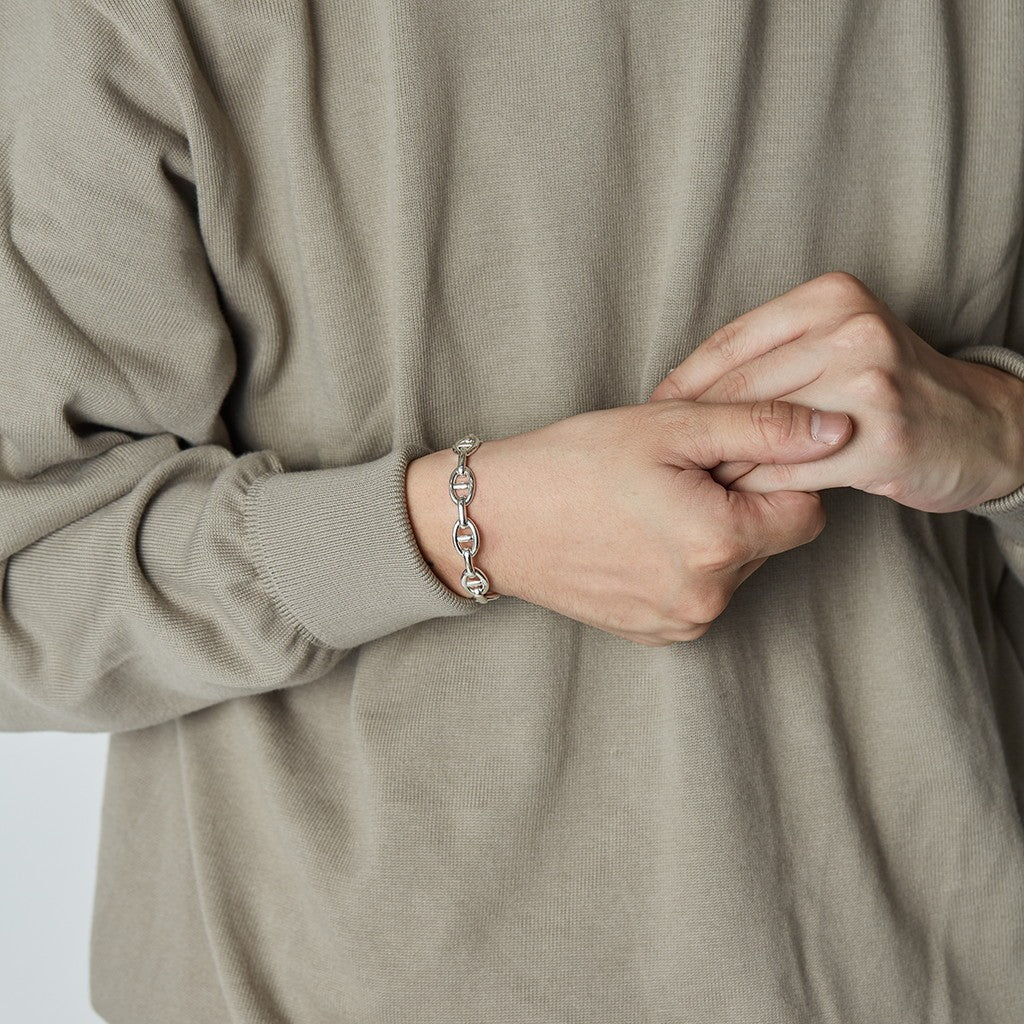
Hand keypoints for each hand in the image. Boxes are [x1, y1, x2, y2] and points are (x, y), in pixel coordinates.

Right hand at [406, 398, 851, 644]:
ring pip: (735, 568)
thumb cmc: (572, 463)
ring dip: (713, 534)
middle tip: (676, 474)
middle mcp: (708, 598)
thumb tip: (840, 429)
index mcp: (720, 544)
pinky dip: (683, 563)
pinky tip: (637, 536)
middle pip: (769, 540)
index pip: (805, 509)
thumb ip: (762, 426)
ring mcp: (679, 623)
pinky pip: (699, 594)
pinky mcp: (654, 633)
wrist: (492, 521)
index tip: (722, 456)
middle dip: (742, 502)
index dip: (774, 473)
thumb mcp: (669, 426)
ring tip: (650, 503)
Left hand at [647, 271, 1023, 512]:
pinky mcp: (880, 440)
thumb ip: (772, 353)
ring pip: (758, 430)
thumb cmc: (891, 387)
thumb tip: (682, 390)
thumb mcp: (838, 343)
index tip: (652, 413)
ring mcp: (870, 384)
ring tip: (689, 480)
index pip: (730, 342)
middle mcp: (851, 331)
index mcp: (831, 297)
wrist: (981, 426)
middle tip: (661, 456)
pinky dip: (755, 487)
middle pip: (739, 387)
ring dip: (718, 462)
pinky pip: (789, 470)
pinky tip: (735, 497)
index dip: (682, 384)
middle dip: (692, 427)